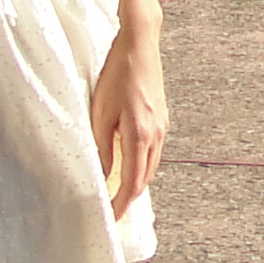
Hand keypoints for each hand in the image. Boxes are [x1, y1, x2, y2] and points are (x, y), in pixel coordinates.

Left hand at [91, 25, 166, 215]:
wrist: (140, 45)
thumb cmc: (117, 74)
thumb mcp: (101, 112)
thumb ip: (103, 146)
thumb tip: (103, 175)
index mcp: (140, 135)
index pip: (132, 182)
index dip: (122, 203)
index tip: (112, 217)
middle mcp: (156, 134)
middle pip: (145, 178)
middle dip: (130, 198)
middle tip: (114, 211)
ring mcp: (162, 126)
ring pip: (151, 166)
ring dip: (137, 182)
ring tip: (120, 193)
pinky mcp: (162, 118)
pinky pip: (154, 151)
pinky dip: (143, 165)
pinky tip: (130, 165)